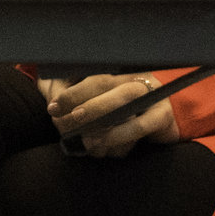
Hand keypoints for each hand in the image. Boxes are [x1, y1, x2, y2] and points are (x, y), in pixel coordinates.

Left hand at [38, 73, 181, 157]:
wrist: (163, 124)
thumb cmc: (123, 114)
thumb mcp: (100, 103)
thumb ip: (77, 99)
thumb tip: (52, 98)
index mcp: (114, 69)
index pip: (89, 73)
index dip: (70, 90)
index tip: (53, 107)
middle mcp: (132, 75)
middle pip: (104, 81)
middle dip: (81, 101)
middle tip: (65, 120)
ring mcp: (151, 94)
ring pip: (123, 100)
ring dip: (100, 123)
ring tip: (85, 140)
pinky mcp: (162, 116)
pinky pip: (140, 125)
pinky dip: (120, 136)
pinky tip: (104, 146)